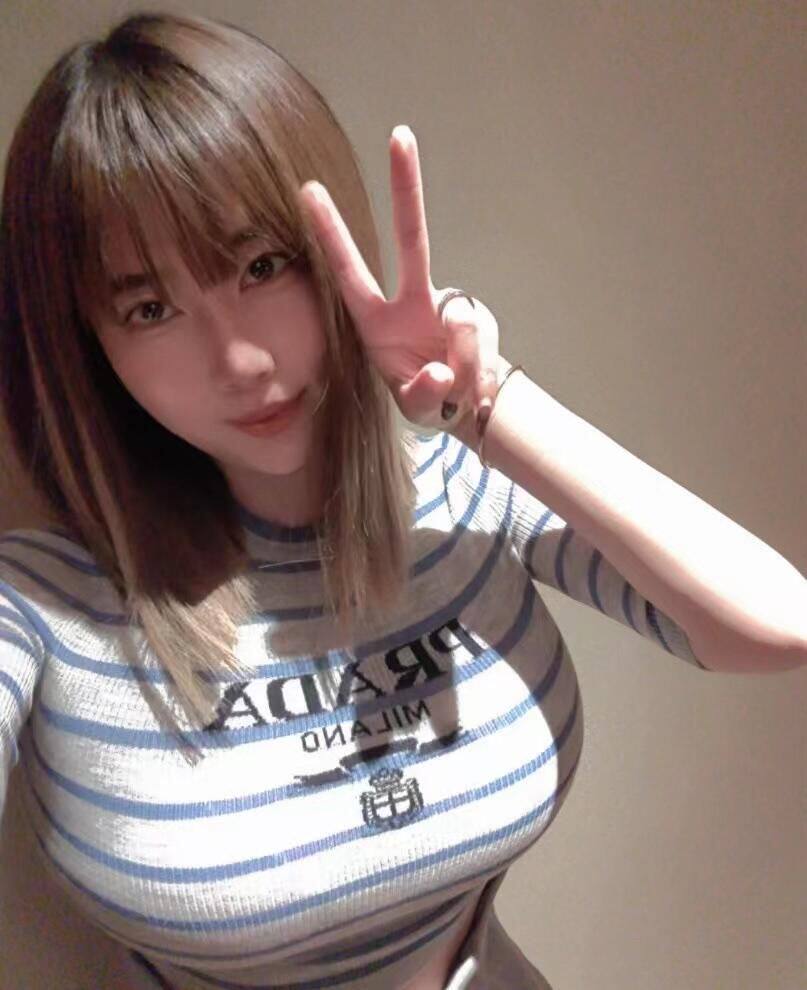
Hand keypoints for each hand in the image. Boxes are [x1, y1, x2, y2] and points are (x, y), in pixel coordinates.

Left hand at [296, 124, 500, 432]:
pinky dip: (480, 366)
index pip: (350, 270)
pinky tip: (475, 382)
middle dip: (407, 186)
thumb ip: (424, 393)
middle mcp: (412, 302)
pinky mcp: (480, 317)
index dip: (331, 232)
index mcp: (377, 322)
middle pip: (412, 237)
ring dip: (464, 362)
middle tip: (399, 134)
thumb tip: (442, 372)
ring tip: (458, 389)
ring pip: (462, 318)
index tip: (309, 189)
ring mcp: (449, 306)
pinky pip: (482, 337)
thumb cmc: (428, 400)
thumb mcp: (417, 409)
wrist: (468, 407)